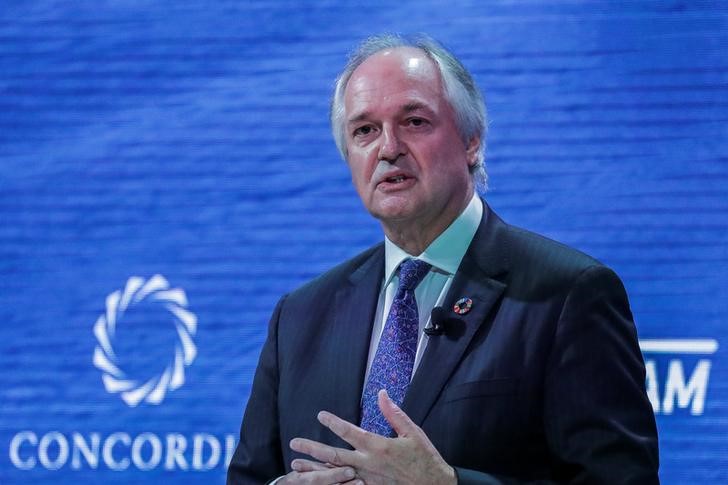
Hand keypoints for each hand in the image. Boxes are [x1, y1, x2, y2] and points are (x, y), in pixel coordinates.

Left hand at [290, 389, 455, 484]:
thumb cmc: (425, 458)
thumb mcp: (413, 432)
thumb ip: (393, 413)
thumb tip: (381, 393)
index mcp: (378, 447)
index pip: (350, 432)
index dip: (333, 423)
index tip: (320, 415)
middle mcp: (368, 465)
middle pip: (334, 456)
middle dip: (312, 449)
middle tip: (295, 443)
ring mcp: (367, 481)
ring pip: (334, 475)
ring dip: (314, 470)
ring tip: (296, 465)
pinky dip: (330, 484)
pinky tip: (318, 482)